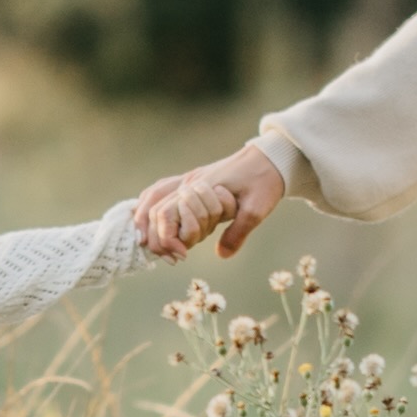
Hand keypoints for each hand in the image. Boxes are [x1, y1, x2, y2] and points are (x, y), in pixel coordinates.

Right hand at [130, 144, 287, 260]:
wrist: (270, 158)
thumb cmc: (264, 182)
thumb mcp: (257, 210)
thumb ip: (238, 232)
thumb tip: (222, 254)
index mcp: (201, 187)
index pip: (166, 213)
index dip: (167, 238)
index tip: (182, 255)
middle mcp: (189, 182)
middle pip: (154, 208)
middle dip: (157, 236)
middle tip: (172, 257)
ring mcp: (188, 178)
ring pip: (152, 196)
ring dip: (146, 220)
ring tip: (150, 243)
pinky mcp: (191, 180)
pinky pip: (161, 190)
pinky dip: (150, 205)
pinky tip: (149, 219)